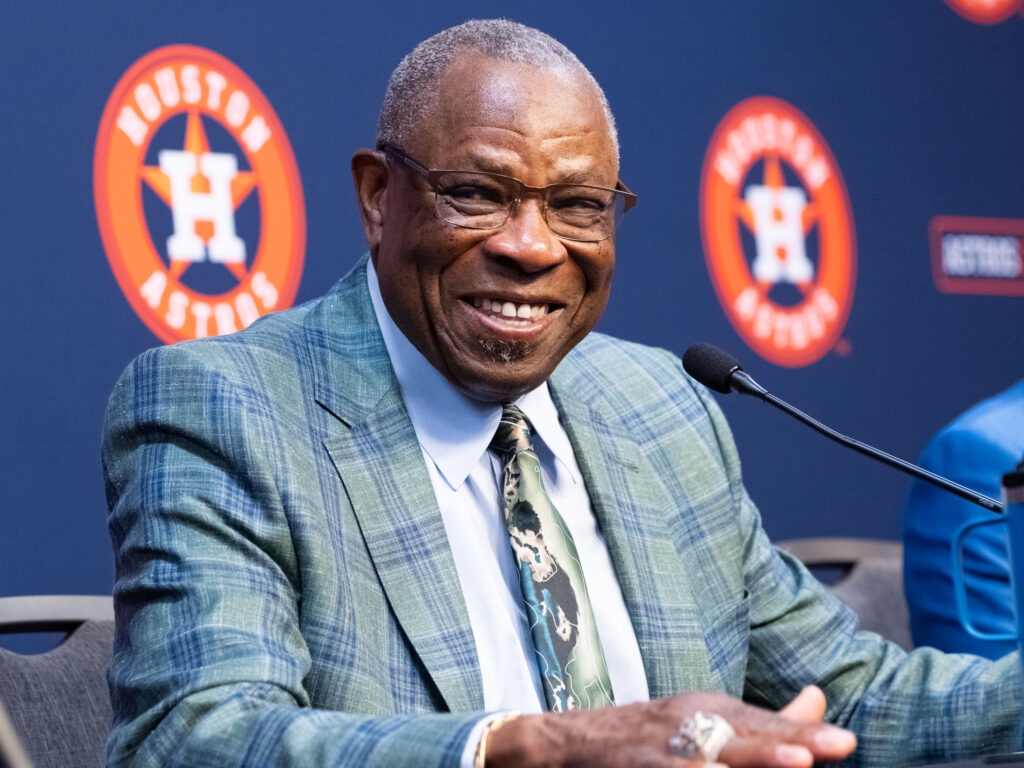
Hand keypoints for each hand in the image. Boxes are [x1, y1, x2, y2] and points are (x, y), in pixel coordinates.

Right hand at [485, 687, 854, 767]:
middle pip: (737, 738)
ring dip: (740, 762)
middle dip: (775, 748)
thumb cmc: (650, 734)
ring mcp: (658, 750)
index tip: (844, 743)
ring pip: (703, 759)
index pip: (763, 724)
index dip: (802, 735)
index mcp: (710, 709)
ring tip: (782, 765)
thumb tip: (821, 700)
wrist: (569, 741)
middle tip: (811, 758)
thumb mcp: (709, 719)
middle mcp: (686, 724)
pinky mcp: (634, 767)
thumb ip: (769, 721)